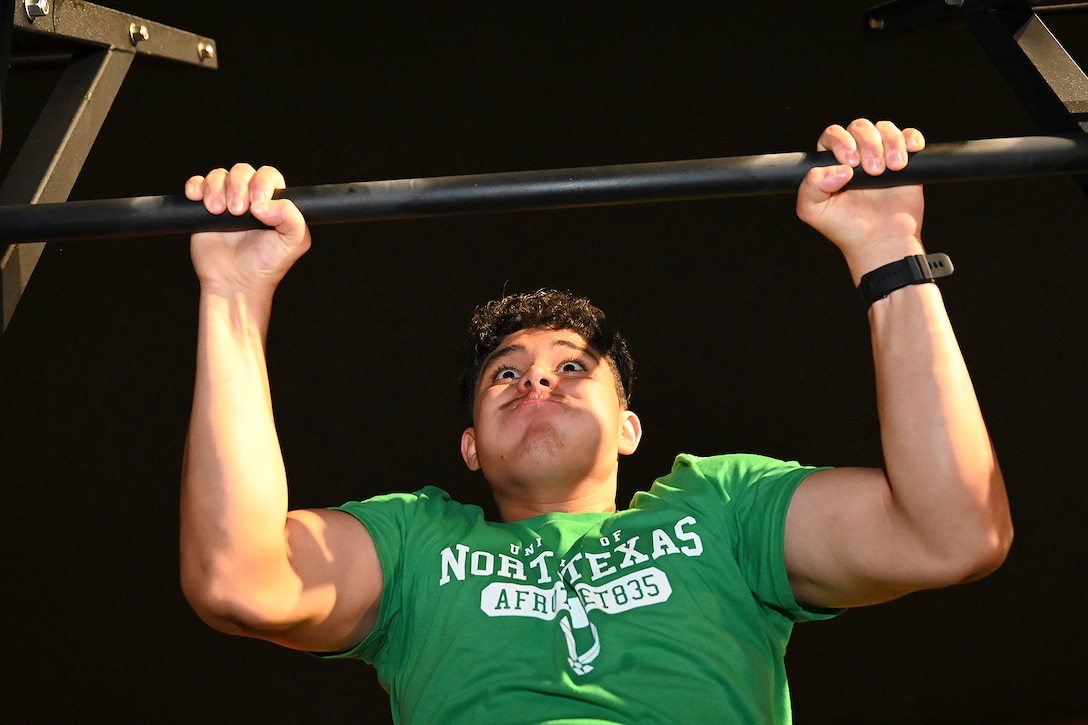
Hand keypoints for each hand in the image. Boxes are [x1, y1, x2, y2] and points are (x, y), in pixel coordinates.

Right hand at [185, 164, 310, 295]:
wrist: (236, 283)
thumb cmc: (268, 264)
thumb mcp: (294, 242)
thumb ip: (291, 216)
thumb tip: (261, 204)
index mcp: (274, 201)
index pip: (268, 175)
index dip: (261, 183)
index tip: (257, 204)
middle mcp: (250, 198)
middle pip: (242, 172)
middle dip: (238, 187)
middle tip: (237, 211)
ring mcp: (226, 201)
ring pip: (219, 176)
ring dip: (216, 188)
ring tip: (217, 211)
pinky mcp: (203, 209)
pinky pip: (197, 184)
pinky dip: (196, 186)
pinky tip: (198, 199)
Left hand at [796, 120, 925, 282]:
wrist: (881, 242)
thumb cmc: (846, 228)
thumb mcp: (813, 211)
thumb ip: (811, 187)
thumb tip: (838, 169)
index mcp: (831, 163)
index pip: (833, 135)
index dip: (842, 142)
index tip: (850, 163)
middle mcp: (856, 155)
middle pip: (860, 127)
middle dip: (868, 144)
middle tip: (873, 171)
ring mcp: (881, 155)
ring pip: (885, 128)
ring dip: (891, 143)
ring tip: (893, 167)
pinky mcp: (905, 160)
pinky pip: (909, 136)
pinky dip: (911, 139)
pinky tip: (910, 153)